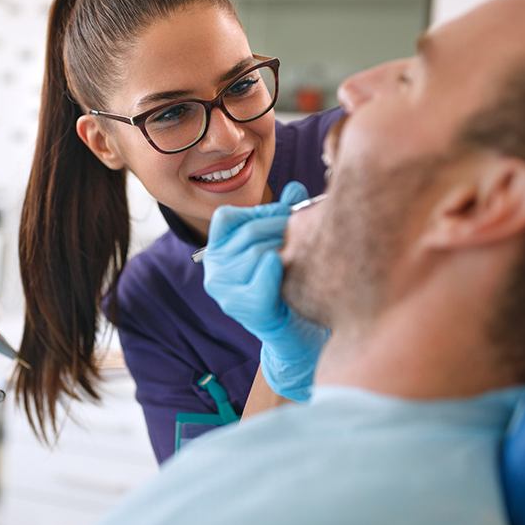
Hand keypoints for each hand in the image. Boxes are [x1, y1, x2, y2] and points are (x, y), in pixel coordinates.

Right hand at [203, 182, 328, 400]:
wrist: (297, 336)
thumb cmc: (288, 288)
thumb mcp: (282, 248)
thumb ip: (284, 218)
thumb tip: (296, 189)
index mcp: (217, 253)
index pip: (227, 217)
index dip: (259, 212)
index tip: (286, 216)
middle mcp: (214, 272)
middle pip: (248, 231)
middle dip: (282, 226)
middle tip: (309, 228)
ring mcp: (225, 291)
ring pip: (258, 250)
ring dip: (287, 247)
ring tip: (305, 253)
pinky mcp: (243, 307)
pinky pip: (264, 273)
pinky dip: (281, 267)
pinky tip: (291, 269)